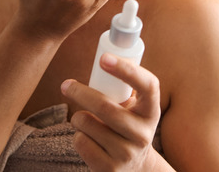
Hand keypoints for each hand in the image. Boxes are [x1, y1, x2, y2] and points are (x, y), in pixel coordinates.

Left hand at [61, 54, 162, 170]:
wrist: (135, 169)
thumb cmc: (128, 126)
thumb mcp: (135, 109)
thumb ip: (124, 88)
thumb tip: (103, 56)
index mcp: (151, 111)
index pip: (148, 85)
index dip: (126, 69)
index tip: (103, 58)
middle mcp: (143, 133)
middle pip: (105, 107)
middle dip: (80, 92)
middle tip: (66, 85)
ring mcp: (127, 153)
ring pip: (87, 123)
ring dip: (78, 117)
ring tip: (86, 119)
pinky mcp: (109, 169)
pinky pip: (81, 142)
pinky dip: (78, 136)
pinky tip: (89, 139)